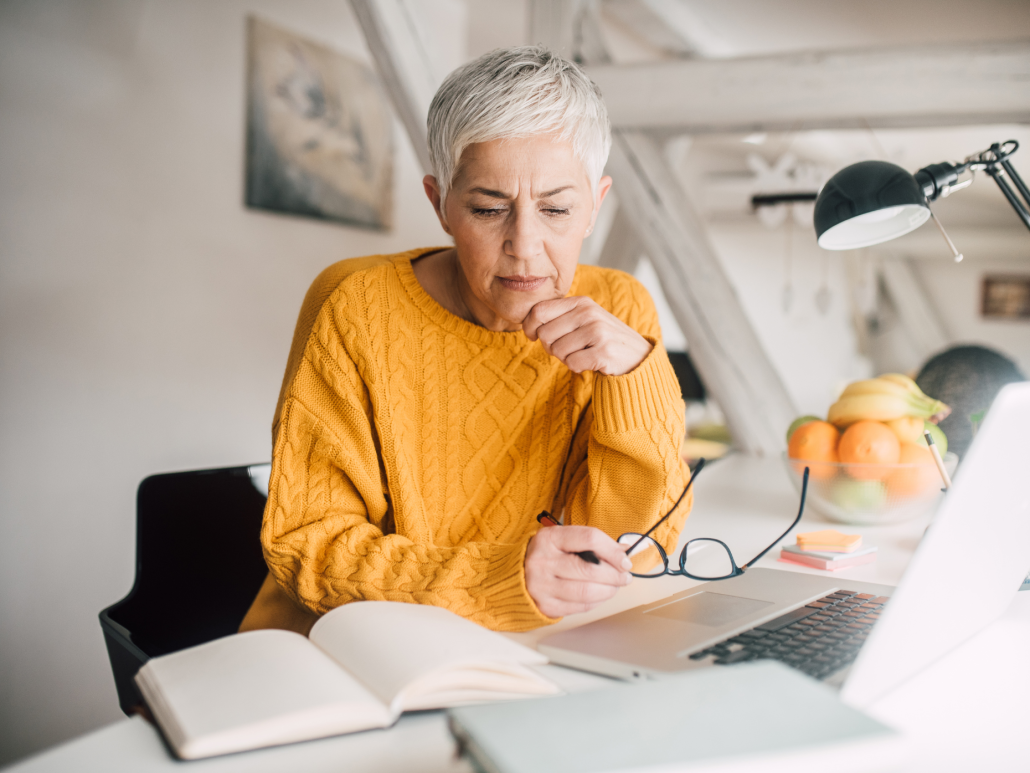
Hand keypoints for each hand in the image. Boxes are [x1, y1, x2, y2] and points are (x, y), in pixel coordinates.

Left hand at [522, 297, 652, 375]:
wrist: (636, 356)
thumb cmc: (601, 339)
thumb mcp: (583, 319)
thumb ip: (558, 316)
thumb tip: (528, 325)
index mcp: (580, 302)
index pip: (539, 311)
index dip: (530, 327)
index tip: (534, 336)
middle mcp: (589, 313)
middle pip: (545, 334)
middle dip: (550, 347)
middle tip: (567, 349)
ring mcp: (597, 331)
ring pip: (557, 351)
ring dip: (566, 358)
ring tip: (582, 354)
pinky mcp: (604, 351)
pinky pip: (572, 363)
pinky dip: (577, 367)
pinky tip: (590, 362)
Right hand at [524, 525, 632, 617]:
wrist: (517, 574)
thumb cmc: (547, 555)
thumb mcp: (564, 540)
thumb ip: (592, 543)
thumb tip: (624, 551)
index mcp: (549, 538)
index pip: (589, 539)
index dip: (612, 550)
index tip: (624, 559)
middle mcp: (542, 561)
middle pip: (590, 569)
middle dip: (615, 575)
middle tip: (624, 576)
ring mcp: (542, 585)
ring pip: (587, 592)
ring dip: (609, 590)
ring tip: (613, 586)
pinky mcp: (545, 605)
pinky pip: (581, 607)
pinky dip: (596, 602)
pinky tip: (599, 595)